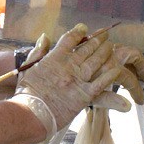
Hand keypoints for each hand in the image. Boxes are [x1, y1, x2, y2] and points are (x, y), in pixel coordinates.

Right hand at [16, 25, 143, 130]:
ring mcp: (78, 80)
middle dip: (97, 39)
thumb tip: (45, 37)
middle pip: (87, 48)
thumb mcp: (28, 69)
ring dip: (105, 52)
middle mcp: (69, 66)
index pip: (70, 39)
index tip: (84, 28)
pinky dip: (110, 75)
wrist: (31, 115)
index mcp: (54, 58)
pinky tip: (117, 68)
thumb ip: (38, 52)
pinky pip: (102, 82)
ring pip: (97, 61)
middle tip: (104, 35)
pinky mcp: (85, 95)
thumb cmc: (26, 94)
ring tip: (111, 47)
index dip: (79, 32)